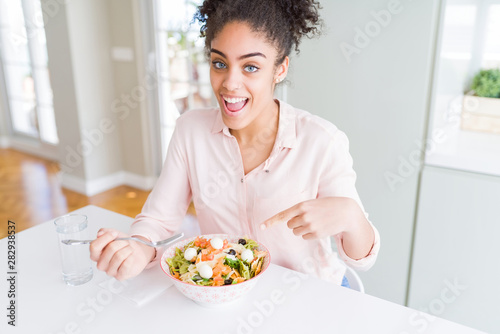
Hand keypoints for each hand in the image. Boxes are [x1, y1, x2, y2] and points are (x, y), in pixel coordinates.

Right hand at [89, 228, 155, 280]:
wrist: (138, 253)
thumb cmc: (125, 246)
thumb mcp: (116, 235)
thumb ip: (107, 232)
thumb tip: (100, 233)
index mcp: (96, 254)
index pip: (94, 246)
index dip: (106, 237)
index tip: (114, 233)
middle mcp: (101, 264)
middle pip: (110, 249)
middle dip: (121, 242)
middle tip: (125, 243)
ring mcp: (109, 271)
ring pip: (119, 256)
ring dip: (128, 249)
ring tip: (129, 250)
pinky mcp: (119, 276)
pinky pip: (126, 264)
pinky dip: (131, 257)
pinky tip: (131, 257)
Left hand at [260, 197, 374, 259]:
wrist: (345, 212)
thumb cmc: (327, 206)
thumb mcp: (312, 203)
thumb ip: (300, 210)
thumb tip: (288, 221)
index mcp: (301, 206)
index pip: (282, 215)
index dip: (271, 222)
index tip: (261, 227)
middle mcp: (304, 216)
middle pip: (290, 226)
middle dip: (296, 223)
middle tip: (307, 219)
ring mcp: (310, 226)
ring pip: (296, 232)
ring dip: (302, 229)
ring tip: (315, 222)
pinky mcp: (316, 234)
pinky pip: (305, 237)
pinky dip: (310, 234)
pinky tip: (319, 227)